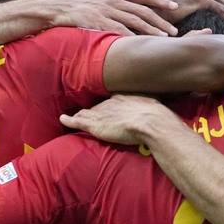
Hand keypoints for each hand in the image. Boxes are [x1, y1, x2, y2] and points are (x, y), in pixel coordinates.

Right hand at [46, 0, 179, 35]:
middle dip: (161, 21)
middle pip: (143, 10)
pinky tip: (141, 44)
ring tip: (163, 39)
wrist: (58, 7)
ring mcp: (106, 11)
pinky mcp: (98, 22)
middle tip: (174, 30)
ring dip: (151, 30)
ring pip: (134, 21)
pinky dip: (131, 37)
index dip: (161, 0)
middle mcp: (114, 0)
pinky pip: (117, 30)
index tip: (175, 6)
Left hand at [59, 94, 180, 145]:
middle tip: (89, 111)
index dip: (108, 105)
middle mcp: (110, 103)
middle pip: (98, 106)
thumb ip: (152, 107)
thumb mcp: (155, 106)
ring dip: (81, 114)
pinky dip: (70, 120)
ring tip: (74, 114)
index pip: (112, 100)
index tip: (107, 106)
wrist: (151, 122)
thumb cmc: (157, 116)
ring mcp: (102, 114)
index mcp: (124, 97)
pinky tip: (63, 119)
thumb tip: (160, 113)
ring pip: (87, 113)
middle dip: (93, 109)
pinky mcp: (96, 126)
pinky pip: (78, 121)